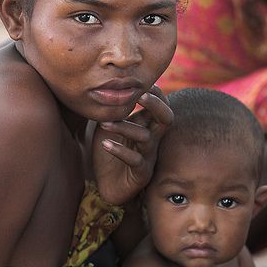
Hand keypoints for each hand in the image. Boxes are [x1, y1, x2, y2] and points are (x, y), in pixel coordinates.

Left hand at [93, 85, 172, 204]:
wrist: (106, 183)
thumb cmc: (109, 151)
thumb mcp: (107, 125)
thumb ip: (109, 109)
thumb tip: (100, 85)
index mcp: (146, 125)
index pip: (160, 104)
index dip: (154, 92)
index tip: (139, 82)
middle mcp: (152, 139)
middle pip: (166, 118)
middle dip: (155, 105)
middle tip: (139, 96)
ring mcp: (148, 156)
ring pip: (145, 137)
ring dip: (124, 127)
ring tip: (104, 124)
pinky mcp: (141, 173)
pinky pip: (135, 160)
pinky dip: (120, 150)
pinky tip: (105, 144)